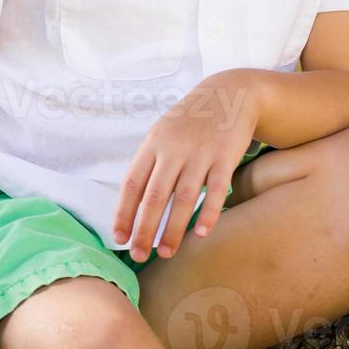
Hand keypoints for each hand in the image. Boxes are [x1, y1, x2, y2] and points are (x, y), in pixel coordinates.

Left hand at [111, 70, 261, 260]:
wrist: (229, 93)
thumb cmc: (190, 122)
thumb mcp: (162, 134)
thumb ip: (150, 164)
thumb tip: (132, 203)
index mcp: (153, 145)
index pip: (132, 184)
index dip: (123, 212)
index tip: (119, 238)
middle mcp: (173, 150)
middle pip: (154, 195)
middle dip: (145, 229)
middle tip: (138, 255)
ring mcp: (200, 154)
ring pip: (183, 198)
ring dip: (173, 229)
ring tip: (166, 253)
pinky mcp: (225, 157)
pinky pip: (215, 190)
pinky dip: (208, 213)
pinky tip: (201, 233)